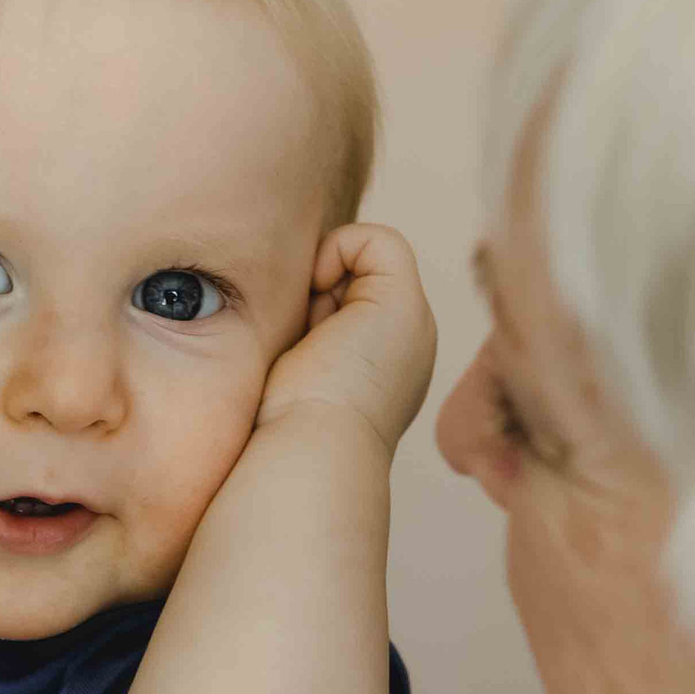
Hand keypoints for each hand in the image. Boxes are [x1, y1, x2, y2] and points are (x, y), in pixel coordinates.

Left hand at [255, 224, 436, 455]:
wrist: (311, 453)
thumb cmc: (284, 433)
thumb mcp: (290, 378)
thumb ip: (299, 344)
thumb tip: (283, 308)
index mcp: (379, 368)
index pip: (345, 304)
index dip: (311, 302)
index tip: (290, 334)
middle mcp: (403, 345)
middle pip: (353, 279)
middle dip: (314, 290)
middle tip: (296, 332)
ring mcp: (411, 324)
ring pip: (364, 259)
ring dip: (322, 276)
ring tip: (307, 323)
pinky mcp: (405, 302)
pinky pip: (378, 239)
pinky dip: (339, 248)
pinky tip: (317, 289)